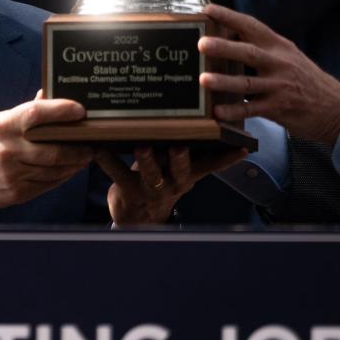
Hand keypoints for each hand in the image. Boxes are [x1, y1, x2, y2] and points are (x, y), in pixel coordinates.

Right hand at [0, 93, 93, 217]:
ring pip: (54, 169)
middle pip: (53, 149)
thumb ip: (22, 113)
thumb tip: (46, 95)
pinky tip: (69, 170)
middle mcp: (7, 151)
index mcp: (1, 127)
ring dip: (75, 163)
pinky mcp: (16, 192)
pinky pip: (48, 184)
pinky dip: (62, 176)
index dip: (61, 110)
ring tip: (86, 156)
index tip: (79, 110)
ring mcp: (12, 174)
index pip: (35, 114)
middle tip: (93, 142)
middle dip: (78, 147)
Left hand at [97, 145, 247, 225]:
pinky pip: (119, 174)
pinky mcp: (130, 191)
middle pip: (182, 169)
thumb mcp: (180, 171)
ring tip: (142, 146)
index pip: (211, 164)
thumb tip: (204, 121)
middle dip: (181, 158)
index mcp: (189, 174)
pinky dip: (108, 161)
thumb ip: (191, 152)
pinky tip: (98, 148)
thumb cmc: (160, 182)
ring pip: (152, 174)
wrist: (138, 217)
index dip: (227, 158)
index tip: (241, 146)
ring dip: (147, 160)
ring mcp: (152, 188)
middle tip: (179, 145)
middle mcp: (174, 182)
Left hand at [197, 4, 339, 144]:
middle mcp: (279, 63)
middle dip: (224, 47)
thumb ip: (262, 48)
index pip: (251, 26)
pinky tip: (217, 111)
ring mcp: (279, 86)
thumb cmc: (305, 80)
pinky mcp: (279, 108)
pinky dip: (234, 110)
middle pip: (248, 52)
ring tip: (203, 79)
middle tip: (201, 44)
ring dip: (224, 81)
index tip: (207, 10)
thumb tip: (224, 38)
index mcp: (278, 47)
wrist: (337, 108)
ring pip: (247, 83)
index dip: (229, 16)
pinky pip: (252, 109)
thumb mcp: (288, 57)